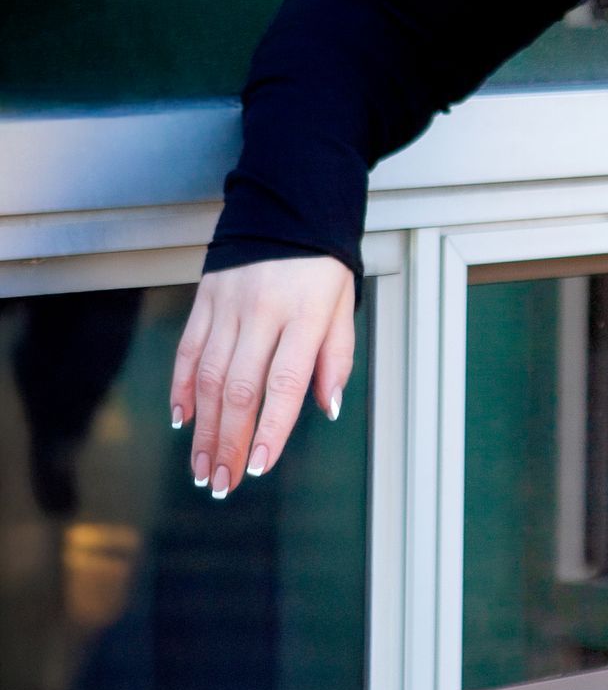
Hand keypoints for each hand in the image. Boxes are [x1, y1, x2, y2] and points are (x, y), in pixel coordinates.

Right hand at [169, 255, 355, 498]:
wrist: (288, 206)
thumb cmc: (322, 265)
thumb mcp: (343, 305)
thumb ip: (336, 357)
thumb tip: (327, 408)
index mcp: (303, 316)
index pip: (285, 382)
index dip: (271, 428)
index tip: (259, 465)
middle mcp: (262, 312)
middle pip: (240, 387)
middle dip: (230, 441)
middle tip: (223, 483)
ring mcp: (228, 305)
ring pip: (209, 375)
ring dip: (203, 428)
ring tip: (202, 467)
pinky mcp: (205, 298)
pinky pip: (188, 350)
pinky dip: (182, 389)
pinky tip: (182, 421)